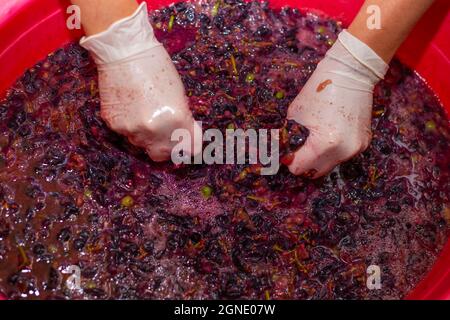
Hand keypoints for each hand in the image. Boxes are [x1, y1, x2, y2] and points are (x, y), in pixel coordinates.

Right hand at [80, 2, 199, 161]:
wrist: (123, 51)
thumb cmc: (157, 66)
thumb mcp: (179, 94)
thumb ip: (184, 119)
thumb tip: (188, 135)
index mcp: (176, 120)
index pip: (190, 148)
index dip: (191, 145)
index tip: (189, 141)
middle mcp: (154, 130)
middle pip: (163, 155)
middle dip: (167, 148)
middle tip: (168, 135)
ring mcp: (132, 129)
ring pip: (142, 146)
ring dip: (147, 137)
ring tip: (146, 114)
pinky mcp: (114, 125)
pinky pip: (126, 134)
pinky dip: (131, 127)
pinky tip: (132, 109)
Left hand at [287, 30, 387, 177]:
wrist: (352, 73)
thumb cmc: (320, 89)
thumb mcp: (295, 114)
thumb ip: (288, 137)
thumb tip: (281, 152)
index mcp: (325, 143)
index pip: (300, 167)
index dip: (290, 161)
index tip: (286, 152)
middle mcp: (344, 151)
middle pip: (316, 171)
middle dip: (304, 163)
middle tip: (297, 149)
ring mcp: (357, 148)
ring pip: (330, 164)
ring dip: (318, 157)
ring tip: (313, 137)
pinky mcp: (364, 142)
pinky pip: (342, 154)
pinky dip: (332, 149)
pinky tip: (328, 133)